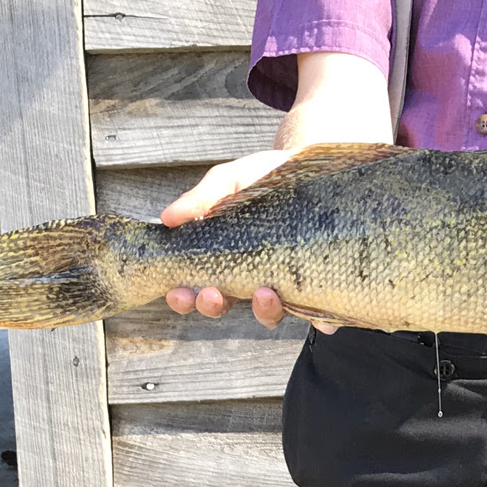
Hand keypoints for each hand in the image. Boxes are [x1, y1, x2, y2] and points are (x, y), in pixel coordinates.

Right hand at [160, 149, 337, 333]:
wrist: (310, 166)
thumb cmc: (263, 176)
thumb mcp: (230, 180)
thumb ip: (202, 198)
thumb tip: (167, 217)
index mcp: (221, 258)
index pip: (194, 289)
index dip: (184, 299)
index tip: (180, 292)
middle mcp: (248, 276)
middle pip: (224, 307)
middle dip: (213, 306)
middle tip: (212, 294)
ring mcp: (280, 282)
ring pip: (268, 314)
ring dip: (263, 312)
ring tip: (264, 293)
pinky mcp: (314, 282)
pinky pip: (316, 310)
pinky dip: (317, 320)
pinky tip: (319, 319)